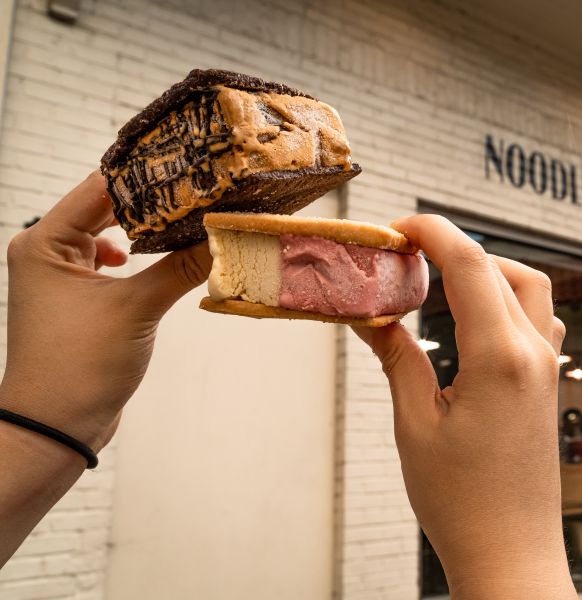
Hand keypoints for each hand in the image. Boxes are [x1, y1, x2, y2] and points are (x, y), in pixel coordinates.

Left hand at [0, 171, 211, 452]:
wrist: (55, 425)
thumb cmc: (79, 364)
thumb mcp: (137, 309)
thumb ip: (181, 267)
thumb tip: (223, 236)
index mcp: (44, 242)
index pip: (100, 189)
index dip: (145, 175)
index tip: (189, 165)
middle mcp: (47, 252)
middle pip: (106, 209)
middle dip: (152, 203)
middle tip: (199, 191)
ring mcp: (61, 276)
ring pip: (112, 236)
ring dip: (147, 232)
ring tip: (189, 221)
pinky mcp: (78, 299)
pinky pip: (111, 265)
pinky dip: (139, 260)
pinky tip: (163, 261)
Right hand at [354, 215, 573, 598]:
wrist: (510, 552)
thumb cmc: (461, 501)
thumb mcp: (415, 424)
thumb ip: (397, 358)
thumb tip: (372, 316)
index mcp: (499, 357)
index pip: (470, 265)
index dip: (433, 232)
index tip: (398, 225)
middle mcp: (534, 354)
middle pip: (500, 268)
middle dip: (452, 248)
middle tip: (405, 255)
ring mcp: (548, 369)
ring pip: (529, 288)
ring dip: (487, 271)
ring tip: (438, 281)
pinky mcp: (548, 385)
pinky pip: (538, 319)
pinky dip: (506, 300)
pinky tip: (474, 318)